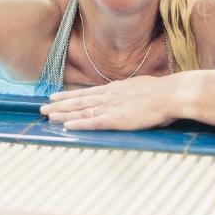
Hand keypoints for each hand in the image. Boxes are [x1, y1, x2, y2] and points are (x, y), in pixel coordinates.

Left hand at [40, 76, 177, 130]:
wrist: (172, 94)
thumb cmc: (163, 92)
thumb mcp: (142, 88)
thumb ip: (131, 93)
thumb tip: (129, 94)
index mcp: (116, 88)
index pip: (87, 93)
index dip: (70, 96)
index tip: (56, 97)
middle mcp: (109, 96)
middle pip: (79, 101)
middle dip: (60, 105)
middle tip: (42, 108)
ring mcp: (112, 107)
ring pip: (82, 111)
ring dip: (63, 114)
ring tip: (47, 116)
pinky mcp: (117, 119)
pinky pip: (93, 123)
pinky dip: (78, 124)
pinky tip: (66, 126)